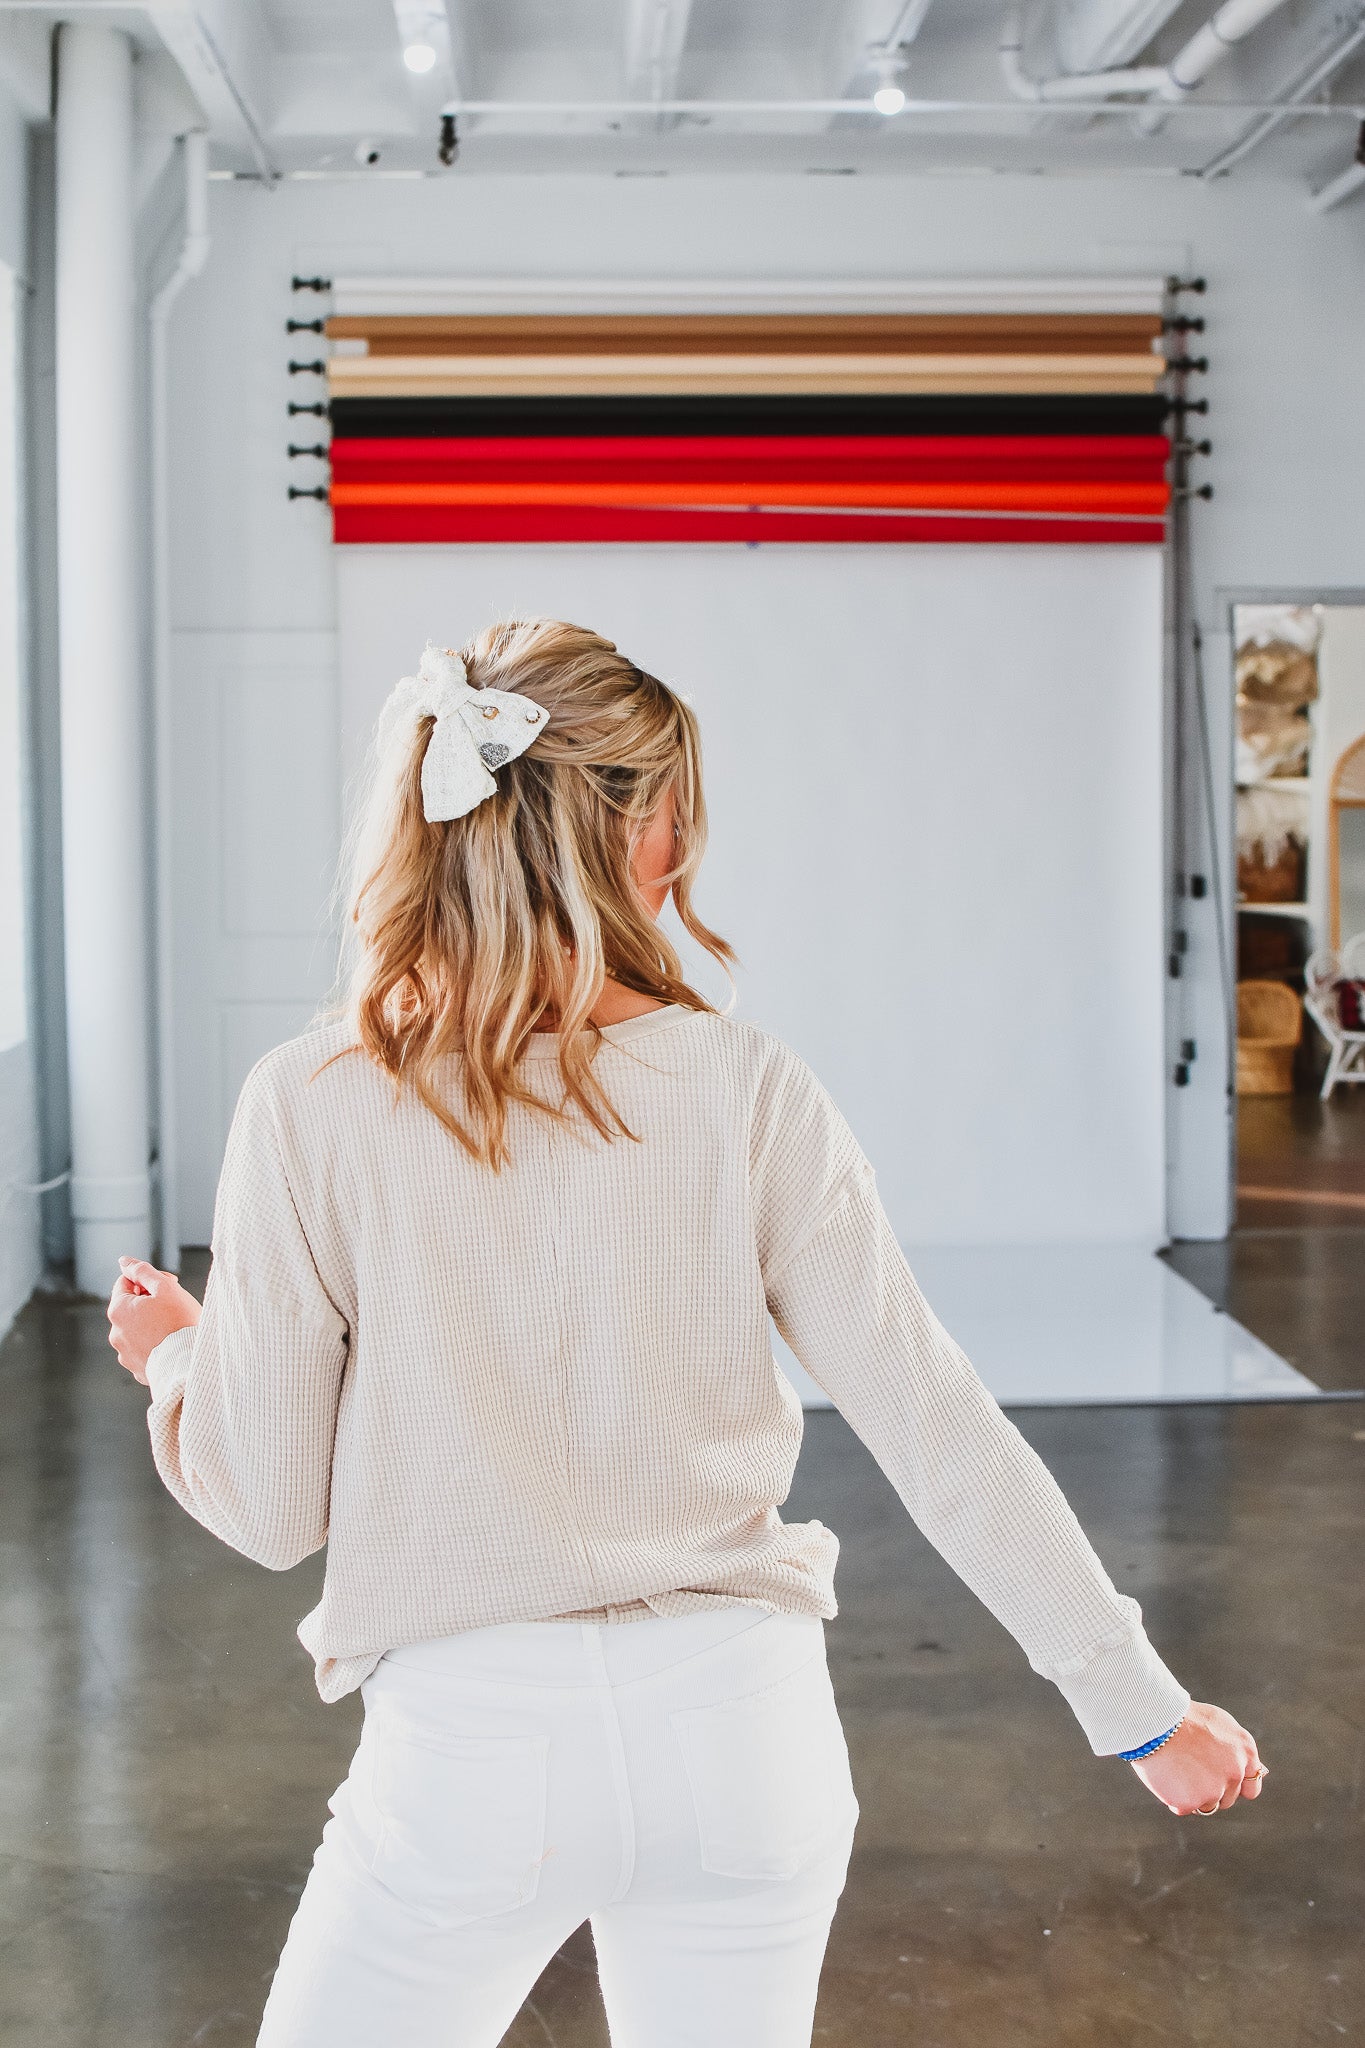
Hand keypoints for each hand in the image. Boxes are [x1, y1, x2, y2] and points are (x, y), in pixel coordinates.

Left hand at [107, 1258, 201, 1385]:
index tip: (169, 1287)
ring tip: (175, 1328)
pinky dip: (155, 1345)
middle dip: (151, 1302)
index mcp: (118, 1310)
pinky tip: (172, 1344)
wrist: (190, 1364)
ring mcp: (125, 1354)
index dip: (149, 1280)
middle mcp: (116, 1333)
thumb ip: (142, 1271)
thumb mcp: (165, 1288)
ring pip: (138, 1329)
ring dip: (152, 1324)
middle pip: (132, 1306)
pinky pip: (145, 1350)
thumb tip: (124, 1261)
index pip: (126, 1282)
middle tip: (175, 1306)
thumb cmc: (180, 1323)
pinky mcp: (138, 1369)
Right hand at [1130, 1700, 1266, 1814]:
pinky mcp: (1192, 1801)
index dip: (1234, 1786)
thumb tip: (1262, 1771)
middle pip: (1226, 1798)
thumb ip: (1238, 1750)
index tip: (1218, 1780)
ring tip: (1176, 1769)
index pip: (1251, 1787)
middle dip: (1210, 1788)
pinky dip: (1174, 1798)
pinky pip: (1183, 1808)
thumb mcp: (1220, 1725)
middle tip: (1188, 1766)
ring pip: (1206, 1805)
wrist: (1155, 1720)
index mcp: (1245, 1752)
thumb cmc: (1183, 1718)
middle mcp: (1235, 1772)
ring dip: (1192, 1794)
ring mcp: (1215, 1789)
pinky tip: (1166, 1777)